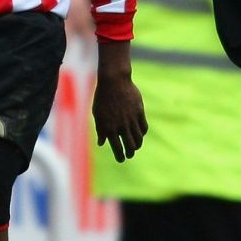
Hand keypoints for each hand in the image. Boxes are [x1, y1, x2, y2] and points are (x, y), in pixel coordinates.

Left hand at [93, 41, 147, 161]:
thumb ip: (100, 129)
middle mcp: (121, 126)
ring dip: (137, 145)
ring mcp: (131, 119)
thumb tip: (102, 143)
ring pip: (138, 138)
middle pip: (130, 146)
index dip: (120, 156)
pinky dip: (142, 133)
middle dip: (130, 153)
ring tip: (135, 147)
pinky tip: (140, 134)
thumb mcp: (97, 114)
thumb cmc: (102, 97)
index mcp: (109, 128)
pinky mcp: (139, 112)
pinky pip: (143, 128)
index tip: (121, 159)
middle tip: (129, 154)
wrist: (114, 81)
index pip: (117, 149)